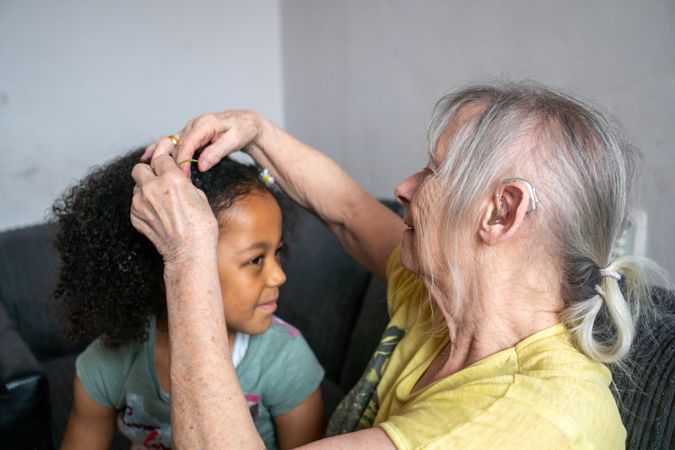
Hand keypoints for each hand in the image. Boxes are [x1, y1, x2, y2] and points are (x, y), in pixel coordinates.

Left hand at [130, 154, 217, 263]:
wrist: (189, 252)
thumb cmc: (201, 227)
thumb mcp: (200, 196)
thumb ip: (184, 183)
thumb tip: (178, 179)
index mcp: (171, 179)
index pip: (160, 157)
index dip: (165, 160)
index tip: (166, 161)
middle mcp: (152, 188)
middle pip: (139, 168)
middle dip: (148, 171)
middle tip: (158, 179)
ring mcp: (140, 203)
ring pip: (136, 186)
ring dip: (146, 189)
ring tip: (160, 201)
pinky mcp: (135, 216)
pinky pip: (135, 204)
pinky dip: (144, 205)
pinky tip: (158, 214)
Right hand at [142, 110, 264, 175]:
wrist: (246, 122)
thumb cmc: (242, 130)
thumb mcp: (234, 141)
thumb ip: (217, 153)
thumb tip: (200, 166)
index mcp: (204, 124)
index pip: (187, 144)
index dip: (182, 161)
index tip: (182, 177)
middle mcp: (194, 125)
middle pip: (176, 144)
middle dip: (170, 161)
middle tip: (164, 179)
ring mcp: (190, 129)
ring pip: (171, 142)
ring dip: (160, 154)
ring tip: (146, 166)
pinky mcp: (190, 134)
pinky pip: (173, 142)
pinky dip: (161, 150)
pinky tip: (148, 157)